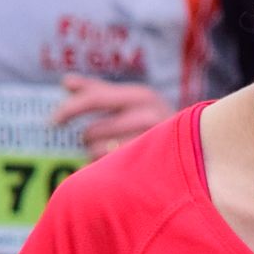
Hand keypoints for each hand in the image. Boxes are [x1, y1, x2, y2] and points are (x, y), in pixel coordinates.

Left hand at [56, 76, 171, 160]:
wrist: (200, 149)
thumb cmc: (154, 122)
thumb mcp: (131, 100)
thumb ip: (99, 90)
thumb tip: (66, 82)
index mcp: (141, 96)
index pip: (94, 98)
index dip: (69, 109)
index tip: (52, 121)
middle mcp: (150, 117)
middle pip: (93, 131)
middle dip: (86, 139)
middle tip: (93, 142)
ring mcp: (153, 144)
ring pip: (100, 153)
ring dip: (96, 156)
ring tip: (111, 154)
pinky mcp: (152, 168)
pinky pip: (113, 171)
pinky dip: (107, 170)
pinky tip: (118, 168)